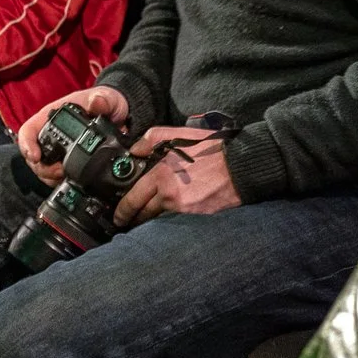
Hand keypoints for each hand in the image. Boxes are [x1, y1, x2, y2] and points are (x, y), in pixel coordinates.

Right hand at [18, 85, 129, 183]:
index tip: (35, 157)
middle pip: (32, 154)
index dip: (27, 144)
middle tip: (59, 172)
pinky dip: (60, 180)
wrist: (117, 116)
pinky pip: (55, 175)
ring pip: (42, 168)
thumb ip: (103, 100)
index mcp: (52, 117)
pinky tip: (71, 179)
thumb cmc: (105, 102)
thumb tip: (96, 102)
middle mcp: (50, 134)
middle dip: (42, 167)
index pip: (29, 130)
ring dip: (50, 176)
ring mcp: (57, 150)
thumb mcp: (107, 98)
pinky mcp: (66, 162)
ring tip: (65, 176)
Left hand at [115, 127, 240, 223]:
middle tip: (126, 223)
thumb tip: (135, 150)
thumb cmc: (212, 148)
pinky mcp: (197, 216)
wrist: (240, 165)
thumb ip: (152, 138)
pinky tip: (171, 216)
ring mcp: (184, 208)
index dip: (122, 210)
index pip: (133, 198)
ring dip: (151, 220)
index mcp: (162, 175)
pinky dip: (171, 219)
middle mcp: (169, 195)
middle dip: (133, 219)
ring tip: (146, 220)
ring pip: (159, 219)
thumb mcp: (179, 134)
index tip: (118, 215)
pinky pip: (177, 220)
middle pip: (143, 214)